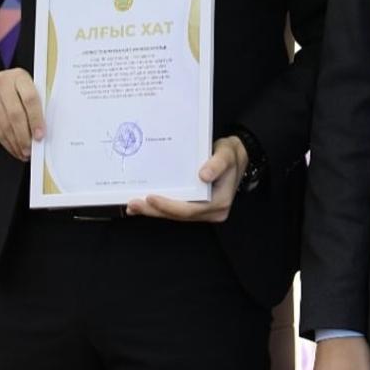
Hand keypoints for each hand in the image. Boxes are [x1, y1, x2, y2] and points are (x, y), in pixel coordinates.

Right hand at [0, 68, 43, 160]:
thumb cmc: (7, 89)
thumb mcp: (20, 86)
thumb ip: (32, 102)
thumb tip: (42, 130)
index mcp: (19, 76)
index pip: (30, 98)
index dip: (36, 119)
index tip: (40, 135)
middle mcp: (2, 84)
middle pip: (16, 114)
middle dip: (25, 136)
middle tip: (31, 149)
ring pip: (5, 125)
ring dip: (16, 143)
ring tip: (24, 152)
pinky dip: (6, 142)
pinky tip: (13, 148)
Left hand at [126, 134, 246, 222]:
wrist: (237, 156)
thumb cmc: (231, 154)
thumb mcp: (227, 154)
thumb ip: (217, 164)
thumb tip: (204, 175)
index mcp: (219, 203)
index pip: (190, 209)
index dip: (169, 206)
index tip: (151, 198)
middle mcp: (211, 212)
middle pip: (179, 215)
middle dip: (155, 211)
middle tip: (133, 205)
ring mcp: (203, 211)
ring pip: (175, 214)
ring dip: (154, 211)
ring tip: (133, 206)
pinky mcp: (196, 206)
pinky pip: (176, 209)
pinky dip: (160, 207)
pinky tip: (144, 205)